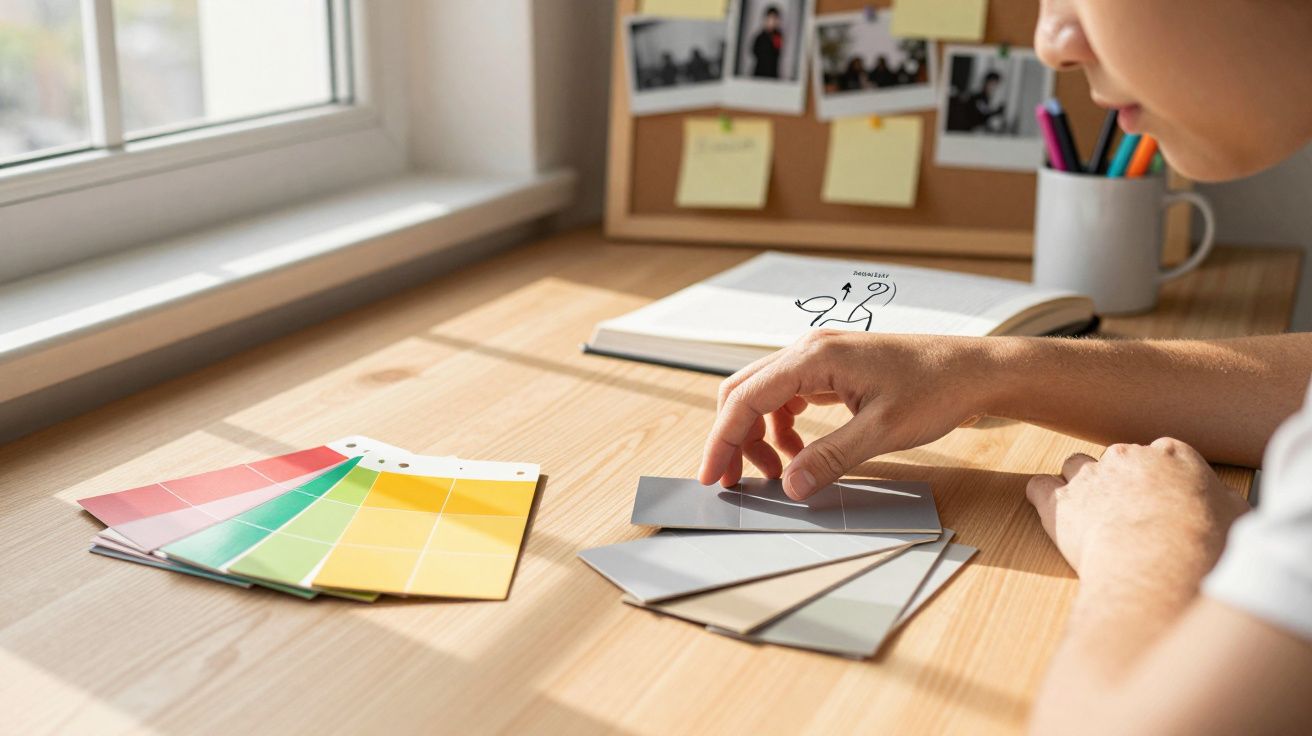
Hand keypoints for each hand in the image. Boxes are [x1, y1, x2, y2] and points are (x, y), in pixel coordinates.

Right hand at [698, 330, 997, 498]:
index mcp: (814, 357)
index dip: (722, 440)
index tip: (711, 476)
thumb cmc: (936, 388)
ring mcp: (820, 357)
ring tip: (775, 473)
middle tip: (734, 481)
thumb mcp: (882, 431)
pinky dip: (782, 427)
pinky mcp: (832, 370)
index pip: (746, 399)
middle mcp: (809, 350)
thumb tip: (790, 486)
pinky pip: (789, 396)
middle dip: (733, 438)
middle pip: (745, 392)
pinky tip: (799, 453)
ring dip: (759, 435)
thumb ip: (831, 458)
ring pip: (764, 395)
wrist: (974, 369)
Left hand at [1025, 438, 1249, 580]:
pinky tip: (1051, 511)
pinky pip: (1039, 487)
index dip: (1160, 478)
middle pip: (1118, 459)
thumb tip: (1227, 506)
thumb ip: (1227, 503)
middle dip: (1120, 482)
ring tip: (1090, 515)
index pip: (1161, 454)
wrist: (1160, 564)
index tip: (1162, 499)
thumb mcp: (1238, 518)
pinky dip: (1043, 498)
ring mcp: (1090, 476)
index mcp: (1173, 455)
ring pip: (1076, 466)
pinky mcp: (1060, 502)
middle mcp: (1128, 457)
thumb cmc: (1206, 545)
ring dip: (1081, 486)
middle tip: (1128, 514)